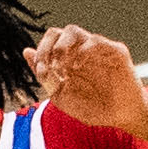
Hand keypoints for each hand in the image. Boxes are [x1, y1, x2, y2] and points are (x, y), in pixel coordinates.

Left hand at [25, 26, 147, 131]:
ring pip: (73, 31)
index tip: (42, 72)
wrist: (121, 117)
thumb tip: (26, 51)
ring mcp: (97, 49)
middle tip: (48, 65)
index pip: (48, 42)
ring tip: (61, 65)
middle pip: (58, 32)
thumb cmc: (92, 107)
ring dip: (62, 46)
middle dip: (47, 47)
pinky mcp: (115, 51)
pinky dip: (82, 51)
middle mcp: (80, 50)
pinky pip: (96, 41)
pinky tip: (77, 66)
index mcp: (67, 59)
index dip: (41, 53)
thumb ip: (45, 76)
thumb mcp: (62, 96)